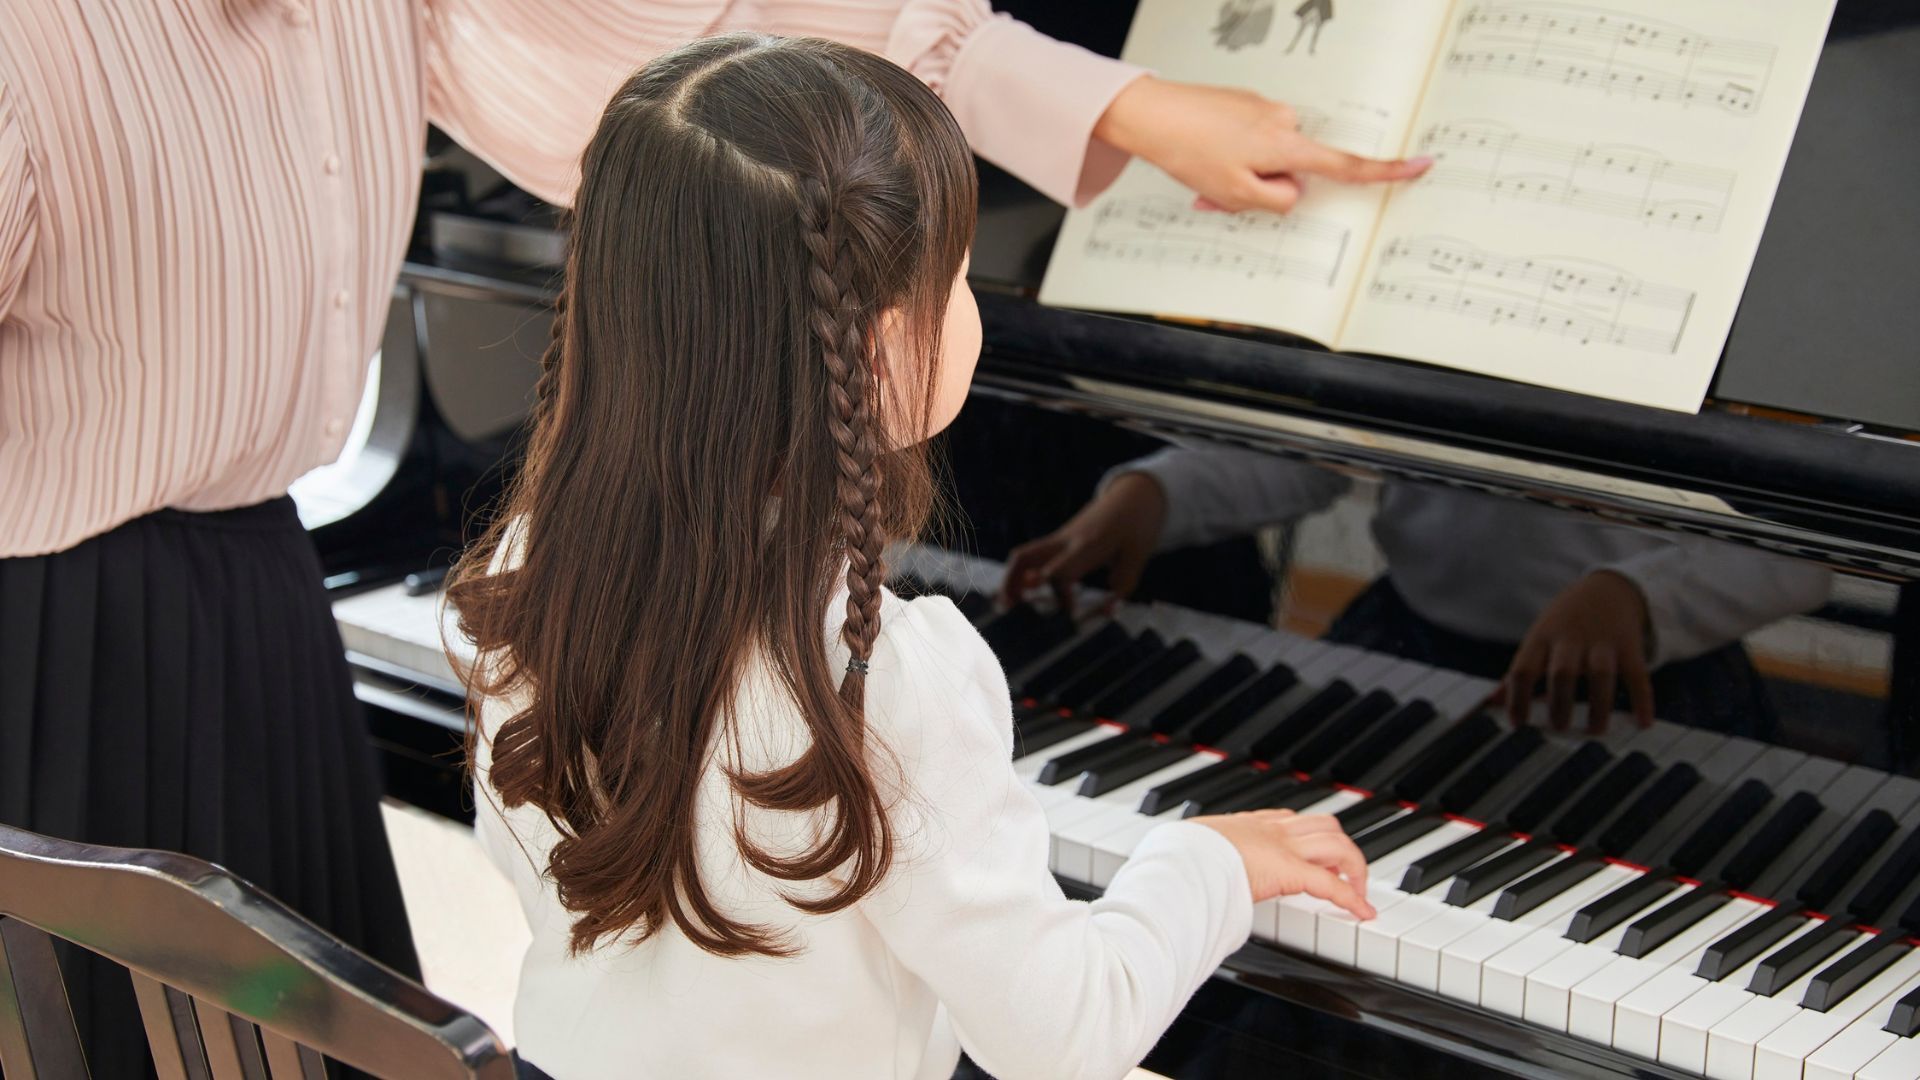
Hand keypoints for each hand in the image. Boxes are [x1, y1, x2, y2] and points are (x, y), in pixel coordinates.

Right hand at [998, 472, 1166, 613]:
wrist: (1132, 496)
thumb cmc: (1137, 526)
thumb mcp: (1139, 554)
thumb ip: (1123, 581)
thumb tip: (1105, 609)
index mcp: (1088, 545)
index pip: (1062, 570)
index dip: (1058, 593)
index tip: (1066, 615)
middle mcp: (1066, 541)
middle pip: (1027, 557)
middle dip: (1012, 582)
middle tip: (1006, 609)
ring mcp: (1059, 540)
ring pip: (1023, 556)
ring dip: (1010, 579)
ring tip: (1004, 606)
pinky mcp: (1058, 542)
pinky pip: (1030, 557)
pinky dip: (1019, 574)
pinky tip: (1017, 596)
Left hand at [1092, 77, 1430, 213]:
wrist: (1151, 112)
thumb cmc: (1189, 153)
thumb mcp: (1236, 195)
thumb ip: (1277, 201)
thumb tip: (1292, 191)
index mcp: (1287, 147)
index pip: (1346, 166)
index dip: (1386, 172)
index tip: (1422, 166)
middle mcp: (1283, 122)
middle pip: (1292, 172)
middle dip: (1262, 188)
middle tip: (1219, 194)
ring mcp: (1264, 110)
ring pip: (1265, 160)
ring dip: (1240, 175)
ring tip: (1203, 175)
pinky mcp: (1244, 104)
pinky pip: (1247, 143)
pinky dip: (1228, 158)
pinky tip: (1199, 156)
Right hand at [1191, 809, 1375, 917]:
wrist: (1182, 857)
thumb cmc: (1179, 855)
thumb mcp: (1189, 848)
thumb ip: (1197, 857)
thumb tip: (1178, 867)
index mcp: (1246, 825)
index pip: (1289, 820)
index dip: (1307, 836)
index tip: (1312, 851)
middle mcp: (1271, 831)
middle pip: (1323, 825)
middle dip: (1340, 847)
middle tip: (1343, 872)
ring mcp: (1283, 849)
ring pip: (1337, 844)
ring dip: (1354, 868)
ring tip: (1358, 891)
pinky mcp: (1291, 872)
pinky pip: (1332, 885)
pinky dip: (1353, 900)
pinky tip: (1364, 913)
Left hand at [1503, 570, 1655, 732]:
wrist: (1608, 588)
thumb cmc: (1564, 623)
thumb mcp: (1538, 638)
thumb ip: (1519, 672)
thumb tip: (1491, 703)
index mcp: (1542, 638)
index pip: (1524, 669)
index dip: (1518, 697)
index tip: (1518, 724)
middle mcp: (1570, 639)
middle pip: (1562, 672)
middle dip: (1559, 702)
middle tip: (1558, 728)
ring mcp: (1601, 641)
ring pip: (1600, 674)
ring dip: (1599, 705)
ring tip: (1595, 730)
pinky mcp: (1629, 645)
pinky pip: (1636, 674)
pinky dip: (1641, 699)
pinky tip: (1642, 721)